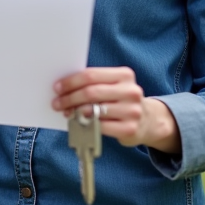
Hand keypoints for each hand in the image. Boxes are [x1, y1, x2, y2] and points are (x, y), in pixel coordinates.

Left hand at [52, 66, 181, 153]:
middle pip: (91, 92)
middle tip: (57, 102)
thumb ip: (94, 83)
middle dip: (70, 98)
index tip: (58, 87)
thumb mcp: (113, 86)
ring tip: (66, 112)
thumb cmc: (120, 100)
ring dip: (75, 112)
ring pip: (94, 110)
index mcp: (125, 75)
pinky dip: (85, 124)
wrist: (147, 120)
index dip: (71, 82)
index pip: (91, 75)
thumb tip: (64, 87)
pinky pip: (100, 127)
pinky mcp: (130, 129)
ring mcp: (132, 111)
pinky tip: (79, 123)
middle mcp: (131, 91)